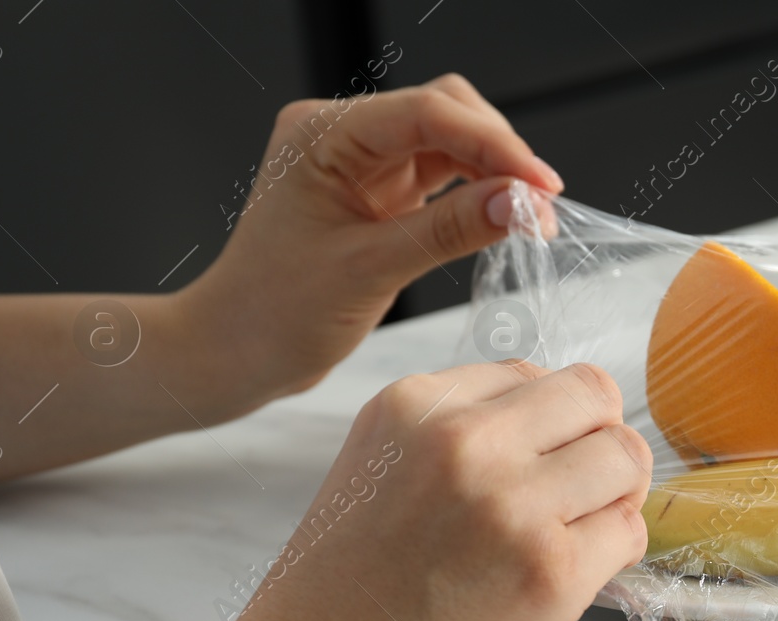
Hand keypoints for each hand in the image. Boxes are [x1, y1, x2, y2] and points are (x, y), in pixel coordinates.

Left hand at [180, 74, 562, 420]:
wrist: (236, 350)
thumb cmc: (275, 312)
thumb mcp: (369, 271)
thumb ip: (448, 231)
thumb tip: (519, 205)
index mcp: (321, 136)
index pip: (426, 114)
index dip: (494, 144)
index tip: (542, 184)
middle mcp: (340, 136)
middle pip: (445, 112)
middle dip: (499, 154)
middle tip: (540, 208)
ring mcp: (362, 162)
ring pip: (451, 142)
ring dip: (495, 174)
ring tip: (531, 219)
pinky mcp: (380, 193)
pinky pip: (443, 177)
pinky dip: (478, 194)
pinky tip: (504, 219)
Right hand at [211, 359, 650, 620]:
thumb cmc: (336, 604)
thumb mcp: (374, 474)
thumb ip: (452, 440)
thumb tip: (551, 431)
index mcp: (414, 404)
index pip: (532, 375)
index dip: (549, 424)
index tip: (535, 468)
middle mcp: (465, 439)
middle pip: (593, 395)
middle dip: (597, 443)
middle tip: (576, 497)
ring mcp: (513, 502)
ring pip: (626, 457)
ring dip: (615, 497)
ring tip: (575, 539)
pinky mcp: (551, 570)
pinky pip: (629, 531)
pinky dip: (615, 555)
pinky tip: (568, 583)